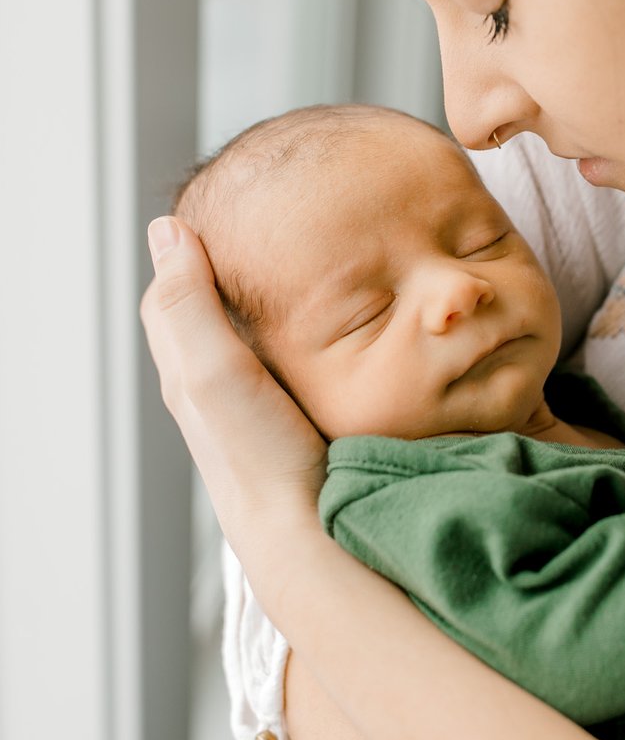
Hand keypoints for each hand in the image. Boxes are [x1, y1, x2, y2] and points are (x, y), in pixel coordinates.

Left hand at [140, 216, 328, 594]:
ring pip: (261, 334)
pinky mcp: (306, 415)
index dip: (192, 247)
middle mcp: (221, 387)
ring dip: (278, 300)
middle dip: (235, 267)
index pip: (174, 291)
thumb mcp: (212, 371)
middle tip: (274, 223)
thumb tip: (167, 230)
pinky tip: (342, 322)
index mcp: (188, 371)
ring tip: (312, 260)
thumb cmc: (260, 459)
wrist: (315, 533)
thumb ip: (187, 304)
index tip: (228, 206)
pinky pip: (300, 359)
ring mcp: (264, 405)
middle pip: (216, 310)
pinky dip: (312, 331)